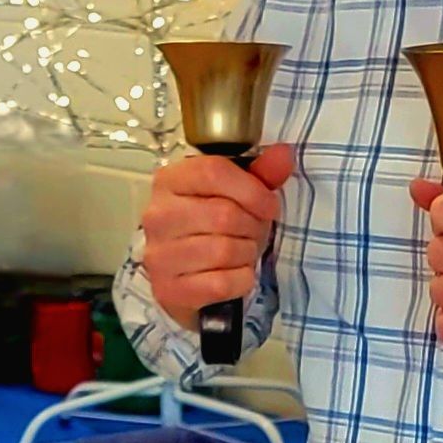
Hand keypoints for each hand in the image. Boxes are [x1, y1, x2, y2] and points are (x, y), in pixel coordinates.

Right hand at [141, 142, 294, 327]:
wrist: (187, 278)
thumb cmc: (213, 228)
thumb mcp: (237, 195)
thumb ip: (260, 174)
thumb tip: (284, 154)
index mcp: (170, 181)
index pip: (213, 172)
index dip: (252, 189)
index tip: (269, 205)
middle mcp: (157, 215)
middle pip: (223, 214)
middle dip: (253, 226)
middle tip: (254, 232)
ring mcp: (159, 254)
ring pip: (224, 250)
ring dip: (247, 253)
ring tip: (243, 251)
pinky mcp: (168, 289)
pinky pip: (222, 283)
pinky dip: (241, 280)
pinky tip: (235, 274)